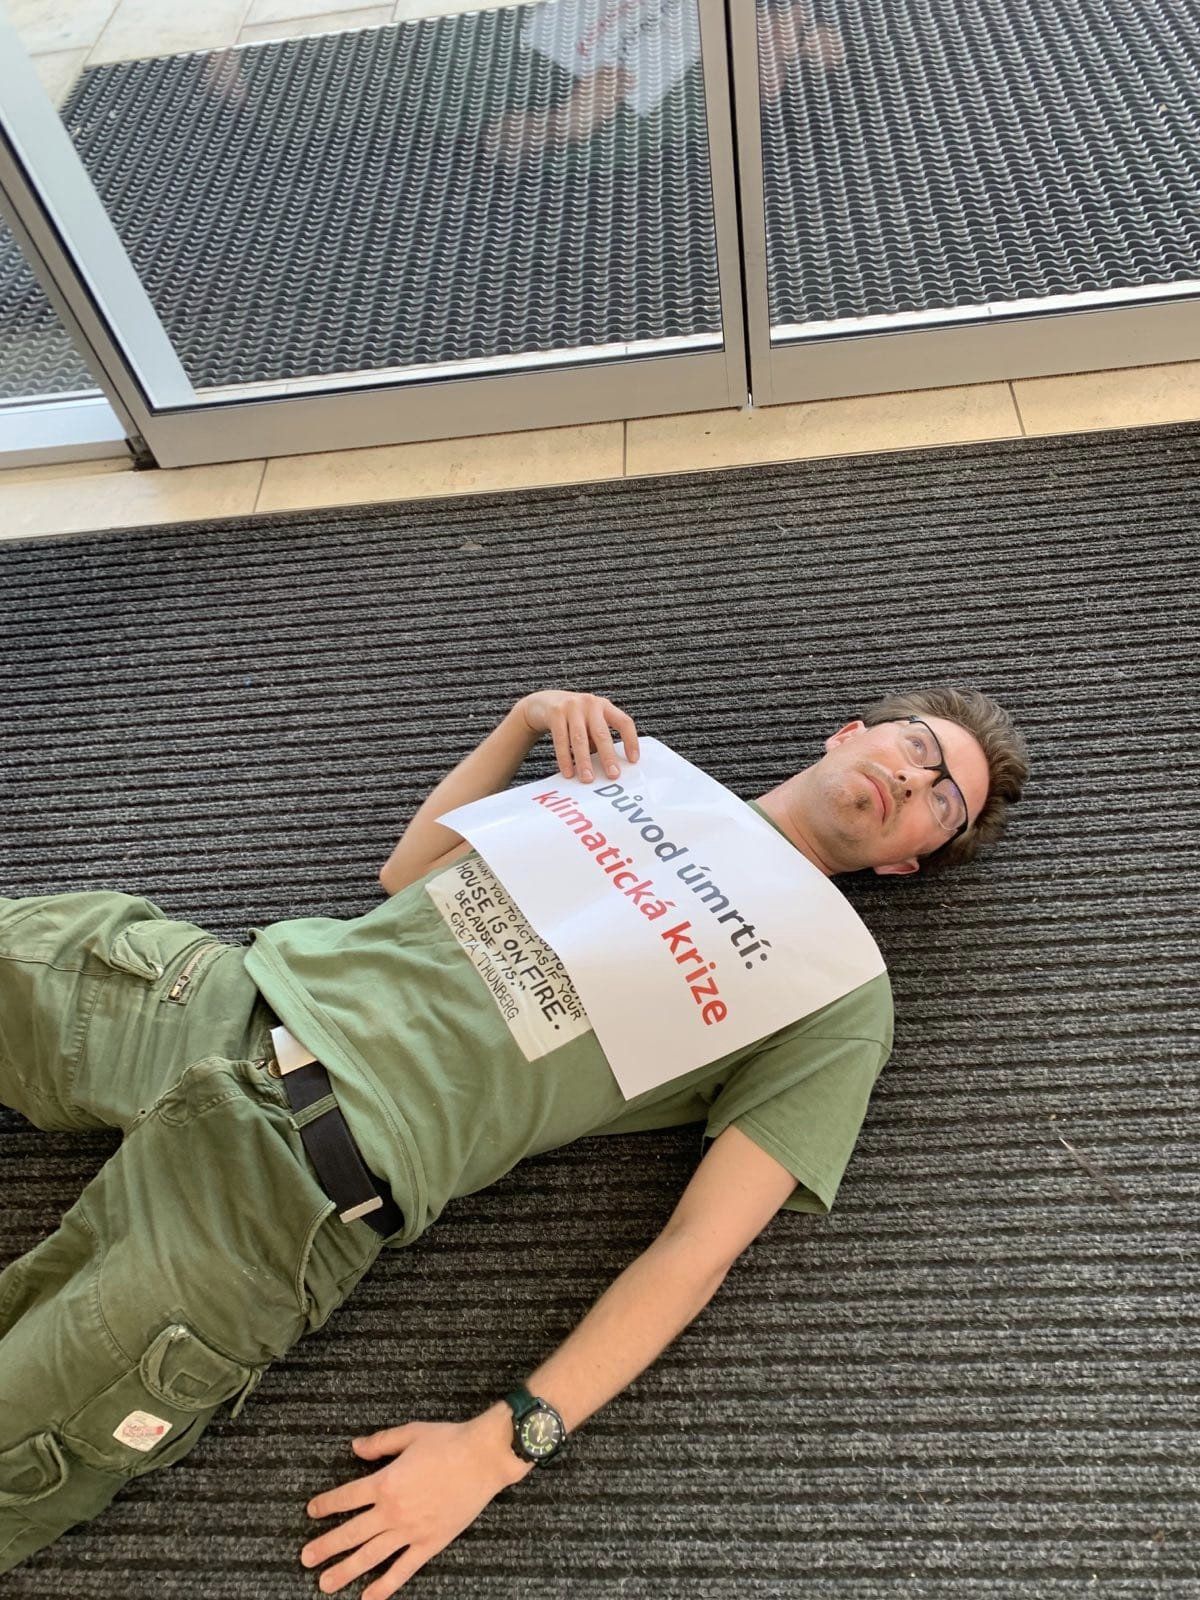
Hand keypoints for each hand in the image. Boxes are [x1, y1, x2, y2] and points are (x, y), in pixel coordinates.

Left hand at [301, 1415, 528, 1596]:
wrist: (484, 1458)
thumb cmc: (448, 1441)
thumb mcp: (410, 1433)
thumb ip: (380, 1443)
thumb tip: (355, 1448)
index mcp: (385, 1482)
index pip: (347, 1497)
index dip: (326, 1505)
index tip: (311, 1512)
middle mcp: (393, 1511)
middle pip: (352, 1533)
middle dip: (326, 1546)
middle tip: (305, 1558)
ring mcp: (411, 1531)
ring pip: (371, 1556)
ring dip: (346, 1570)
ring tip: (325, 1583)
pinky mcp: (430, 1543)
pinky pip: (403, 1570)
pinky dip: (384, 1586)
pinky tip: (368, 1597)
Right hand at [517, 690, 640, 781]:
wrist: (543, 702)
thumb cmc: (573, 717)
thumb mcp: (590, 721)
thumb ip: (599, 738)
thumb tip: (609, 766)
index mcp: (604, 706)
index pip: (624, 722)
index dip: (631, 741)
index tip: (634, 760)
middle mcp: (590, 704)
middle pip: (602, 733)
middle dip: (608, 756)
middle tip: (612, 775)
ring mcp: (572, 707)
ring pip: (580, 739)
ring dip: (584, 761)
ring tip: (587, 778)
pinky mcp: (555, 713)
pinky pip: (561, 740)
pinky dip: (565, 758)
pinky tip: (568, 771)